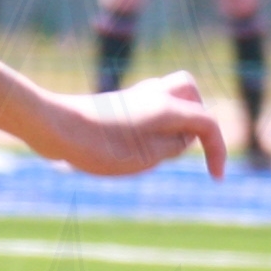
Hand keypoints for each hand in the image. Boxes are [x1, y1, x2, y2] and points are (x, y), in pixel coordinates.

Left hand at [34, 73, 228, 180]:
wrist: (53, 127)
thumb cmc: (98, 145)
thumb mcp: (146, 157)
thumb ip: (173, 146)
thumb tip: (184, 138)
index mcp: (166, 107)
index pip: (207, 122)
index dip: (218, 150)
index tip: (216, 178)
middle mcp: (153, 94)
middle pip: (191, 92)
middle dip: (197, 119)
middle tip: (183, 147)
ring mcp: (133, 97)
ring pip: (169, 97)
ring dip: (174, 122)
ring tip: (153, 152)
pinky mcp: (116, 105)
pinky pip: (148, 107)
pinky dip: (154, 124)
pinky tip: (133, 147)